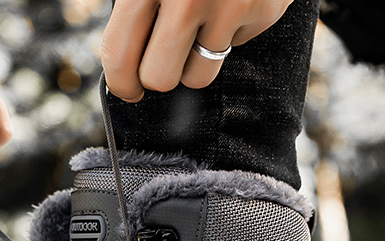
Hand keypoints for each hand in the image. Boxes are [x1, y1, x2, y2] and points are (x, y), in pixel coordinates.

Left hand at [101, 0, 293, 100]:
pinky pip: (236, 46)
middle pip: (160, 79)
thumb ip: (132, 3)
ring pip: (199, 76)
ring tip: (200, 22)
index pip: (121, 56)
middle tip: (164, 59)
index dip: (121, 82)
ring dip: (195, 59)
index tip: (128, 88)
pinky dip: (231, 30)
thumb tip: (122, 61)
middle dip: (160, 74)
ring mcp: (230, 5)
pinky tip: (230, 0)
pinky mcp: (263, 9)